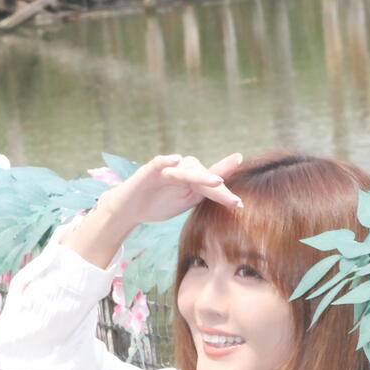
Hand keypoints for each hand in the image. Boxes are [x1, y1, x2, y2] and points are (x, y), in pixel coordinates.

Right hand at [105, 151, 244, 226]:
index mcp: (191, 180)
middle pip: (203, 176)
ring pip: (187, 169)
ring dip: (202, 174)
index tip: (240, 203)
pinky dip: (167, 160)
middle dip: (219, 189)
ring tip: (216, 181)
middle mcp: (182, 171)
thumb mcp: (186, 202)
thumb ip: (204, 195)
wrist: (129, 209)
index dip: (225, 192)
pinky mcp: (149, 170)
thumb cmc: (158, 204)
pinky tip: (176, 160)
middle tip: (233, 201)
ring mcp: (166, 169)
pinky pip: (159, 162)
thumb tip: (227, 194)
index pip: (211, 183)